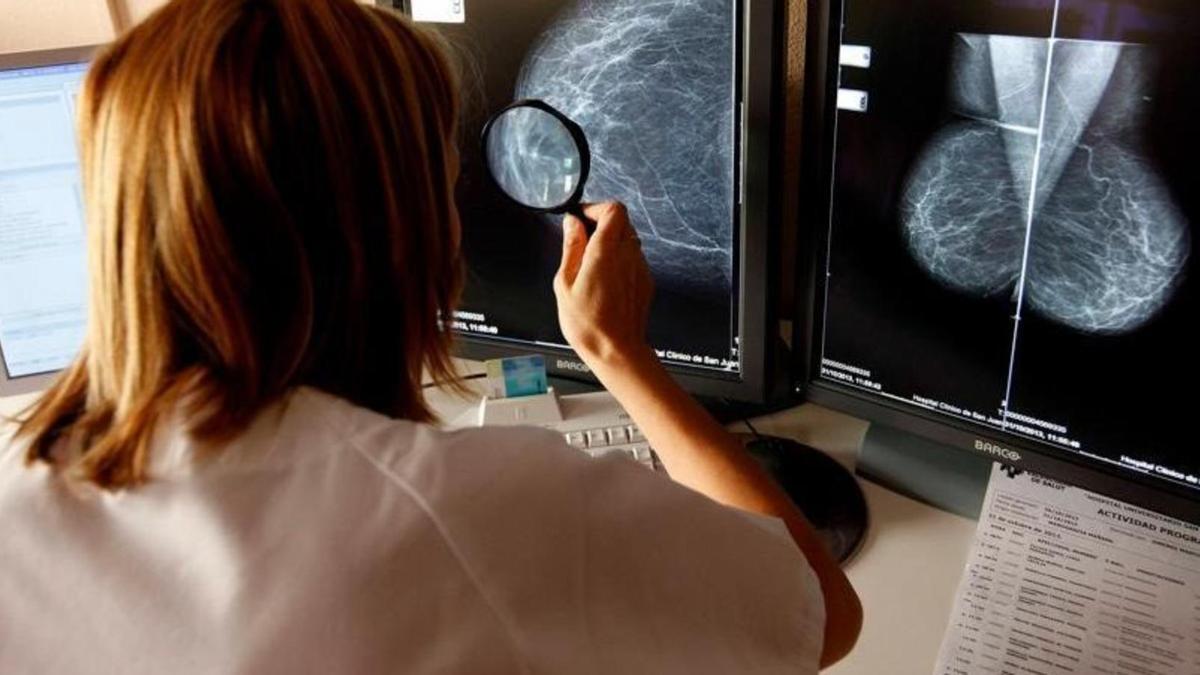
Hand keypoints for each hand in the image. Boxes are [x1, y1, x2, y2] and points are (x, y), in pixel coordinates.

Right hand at [554, 202, 654, 367]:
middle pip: (622, 221)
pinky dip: (620, 259)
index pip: (613, 209)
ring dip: (611, 242)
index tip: (580, 218)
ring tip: (591, 263)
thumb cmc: (590, 325)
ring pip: (629, 239)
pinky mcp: (645, 280)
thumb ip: (571, 247)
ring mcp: (640, 268)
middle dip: (601, 223)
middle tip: (582, 240)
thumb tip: (572, 224)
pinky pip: (633, 258)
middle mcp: (628, 256)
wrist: (616, 351)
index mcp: (606, 252)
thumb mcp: (565, 283)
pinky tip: (604, 279)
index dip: (595, 208)